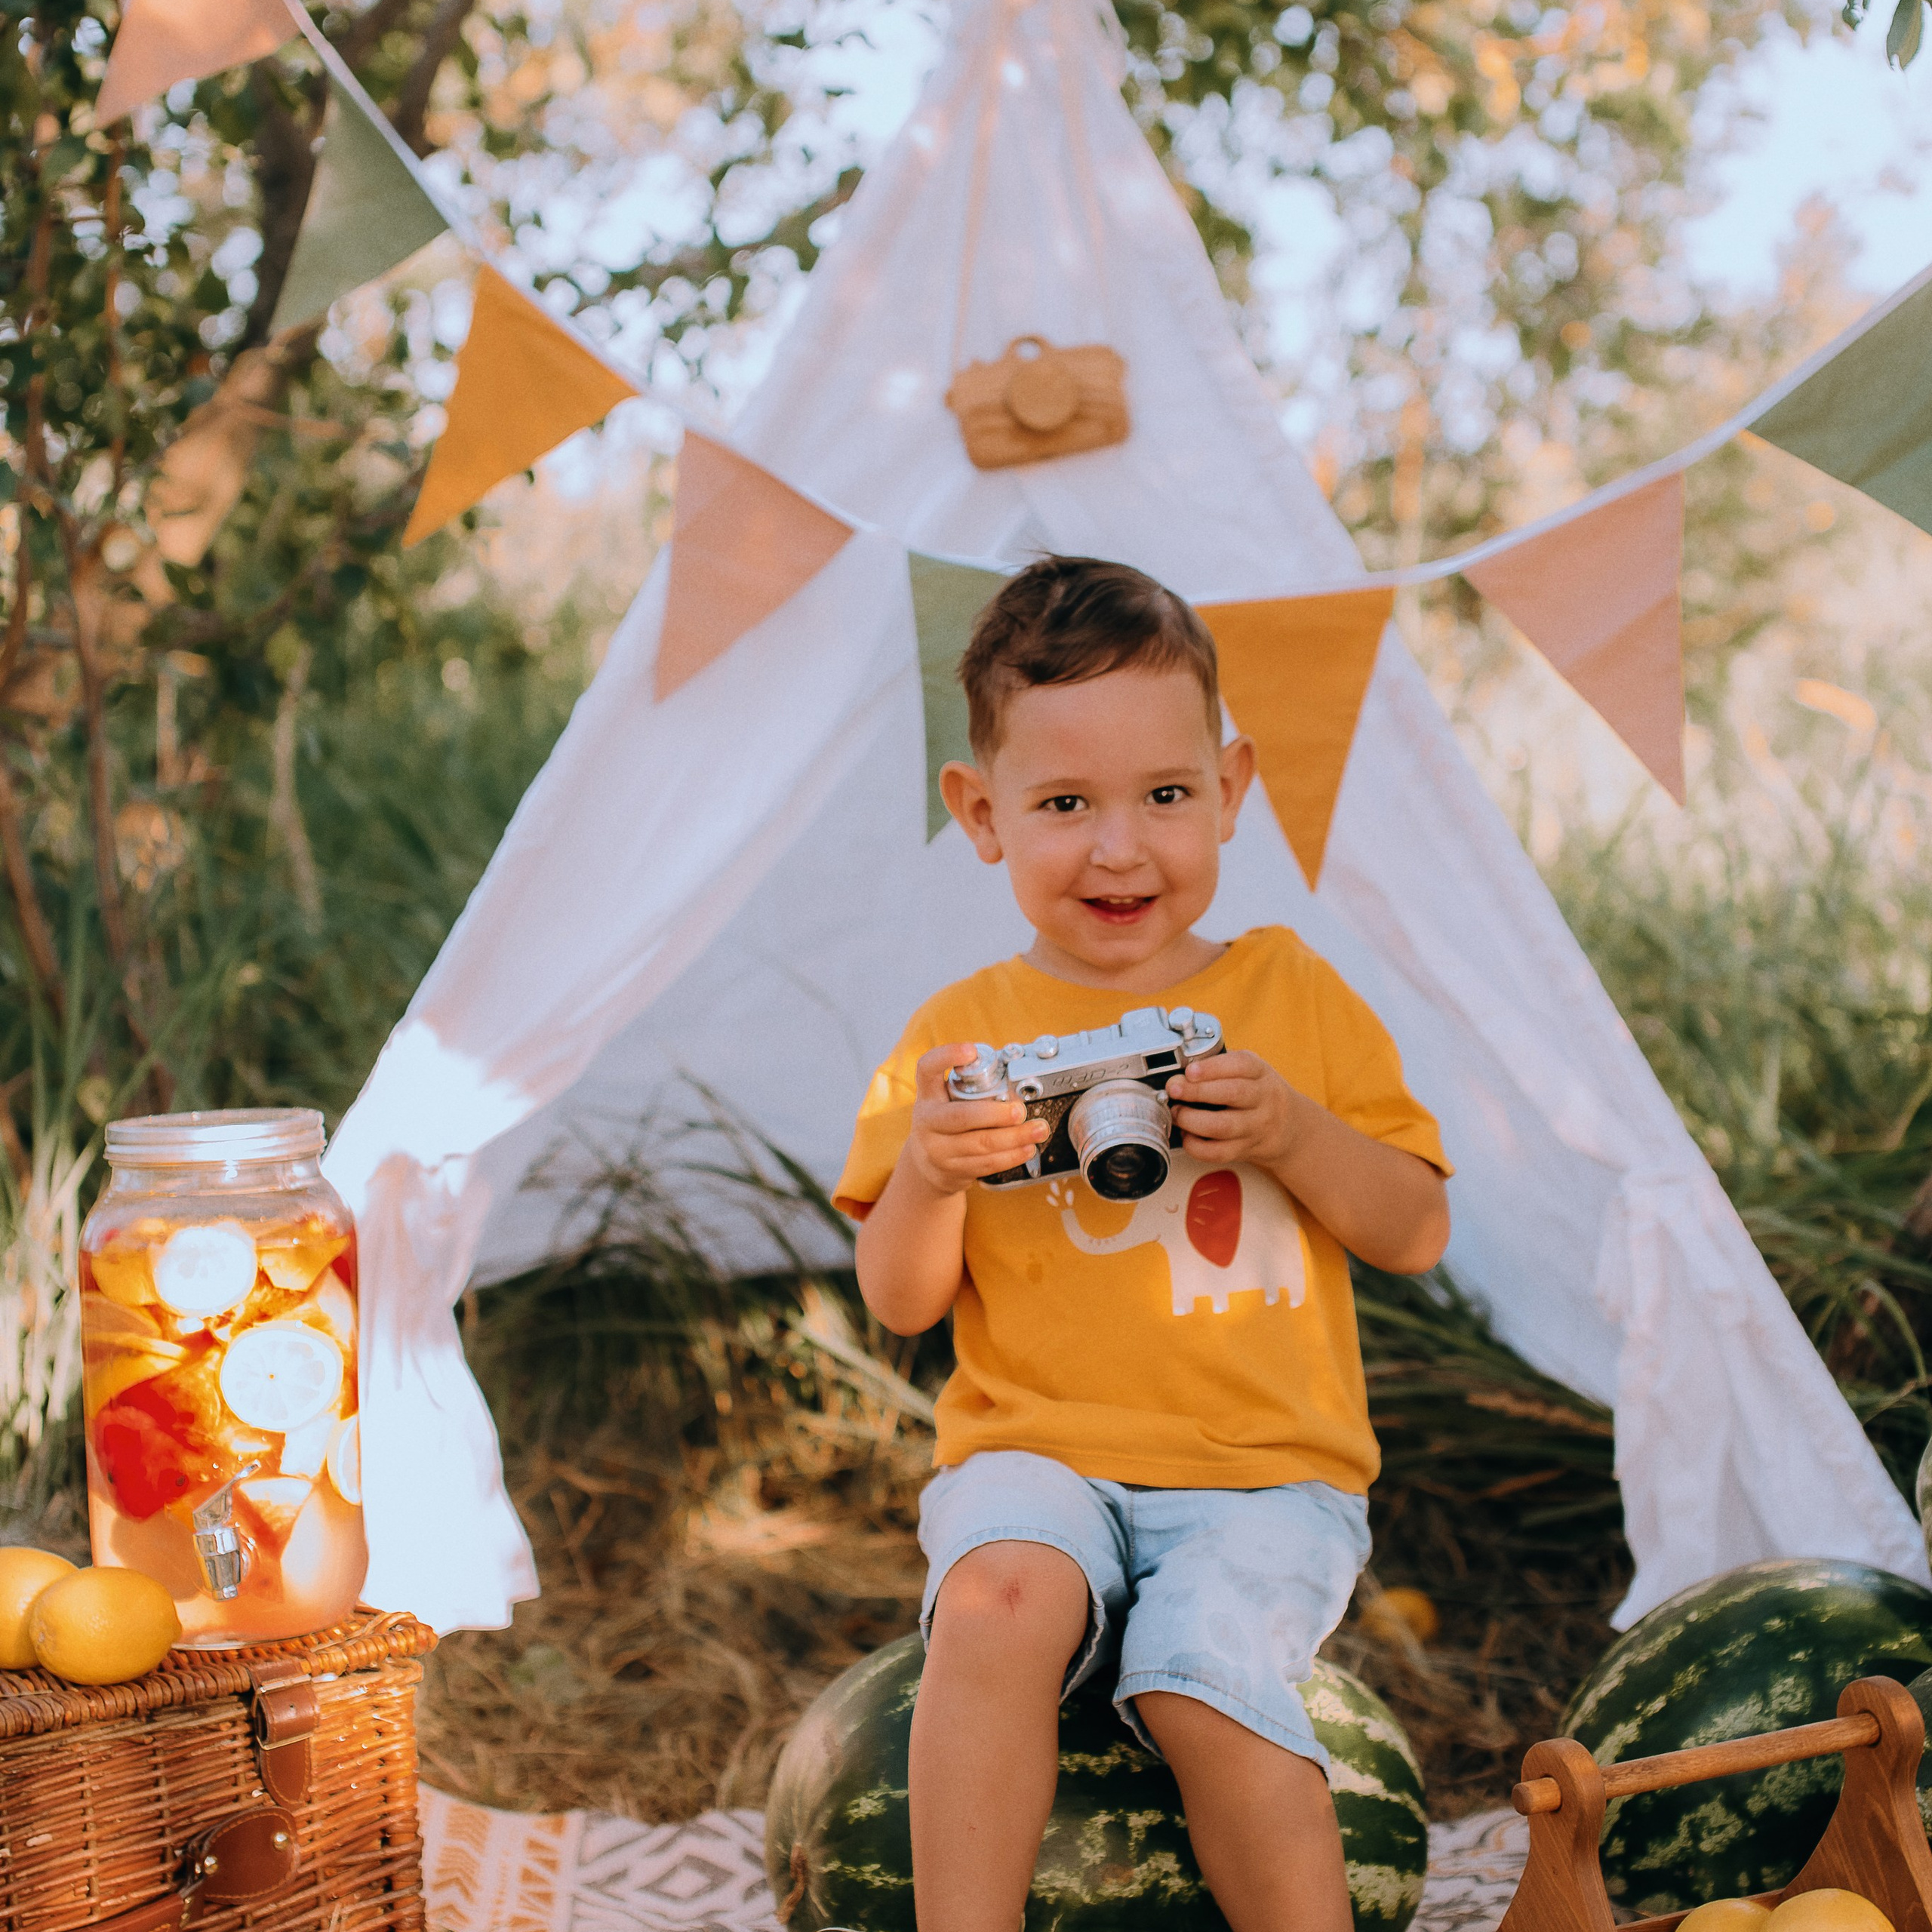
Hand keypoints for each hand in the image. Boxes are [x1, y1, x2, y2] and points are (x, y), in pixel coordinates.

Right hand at [906, 1044, 1049, 1195]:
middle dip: (996, 1114)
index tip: (971, 1050)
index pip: (928, 1068)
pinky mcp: (953, 1169)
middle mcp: (927, 1120)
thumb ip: (971, 1089)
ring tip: (1038, 1130)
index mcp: (928, 1094)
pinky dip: (1011, 1156)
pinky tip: (1027, 1148)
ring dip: (1014, 1137)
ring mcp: (937, 1148)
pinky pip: (986, 1163)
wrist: (926, 1166)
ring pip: (980, 1143)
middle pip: (960, 1116)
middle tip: (1020, 1110)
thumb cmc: (947, 1123)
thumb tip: (1015, 1081)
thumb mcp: (947, 1101)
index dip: (947, 1056)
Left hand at [1165, 1051, 1313, 1170]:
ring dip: (1192, 1120)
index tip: (1189, 1070)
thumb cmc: (1258, 1092)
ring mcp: (1256, 1126)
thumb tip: (1179, 1071)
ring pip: (1223, 1126)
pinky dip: (1196, 1146)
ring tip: (1177, 1113)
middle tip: (1173, 1089)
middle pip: (1232, 1094)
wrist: (1288, 1126)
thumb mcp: (1250, 1070)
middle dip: (1197, 1091)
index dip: (1213, 1068)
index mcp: (1260, 1072)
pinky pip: (1219, 1152)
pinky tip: (1186, 1136)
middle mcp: (1263, 1098)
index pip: (1241, 1065)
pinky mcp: (1246, 1149)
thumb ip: (1220, 1065)